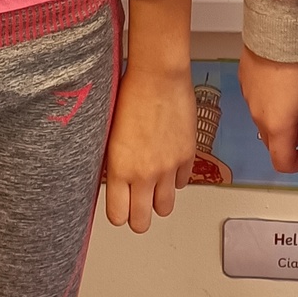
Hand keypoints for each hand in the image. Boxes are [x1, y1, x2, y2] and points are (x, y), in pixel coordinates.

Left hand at [104, 65, 194, 231]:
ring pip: (165, 208)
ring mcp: (168, 167)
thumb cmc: (131, 93)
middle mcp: (144, 174)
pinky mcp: (187, 156)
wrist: (158, 74)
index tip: (119, 206)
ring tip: (154, 185)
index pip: (117, 216)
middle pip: (141, 222)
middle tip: (137, 204)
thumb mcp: (110, 134)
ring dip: (159, 200)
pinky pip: (183, 183)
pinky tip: (169, 163)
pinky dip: (176, 178)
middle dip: (138, 217)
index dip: (118, 213)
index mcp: (119, 169)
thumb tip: (114, 181)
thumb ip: (114, 163)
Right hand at [239, 47, 297, 173]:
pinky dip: (270, 99)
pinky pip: (257, 99)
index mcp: (277, 126)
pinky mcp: (244, 80)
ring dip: (280, 117)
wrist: (278, 31)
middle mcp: (258, 116)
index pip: (283, 162)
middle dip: (292, 137)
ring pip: (265, 119)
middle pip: (274, 140)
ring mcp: (248, 98)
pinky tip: (283, 80)